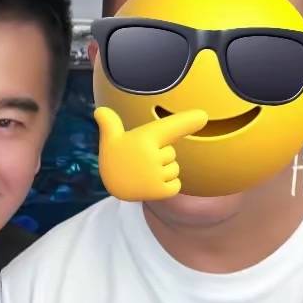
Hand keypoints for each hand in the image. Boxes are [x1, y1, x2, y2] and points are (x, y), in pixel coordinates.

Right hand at [93, 105, 207, 200]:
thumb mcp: (111, 138)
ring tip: (146, 173)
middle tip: (142, 161)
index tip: (204, 115)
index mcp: (145, 138)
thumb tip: (99, 110)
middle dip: (161, 158)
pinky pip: (176, 185)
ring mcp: (155, 174)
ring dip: (164, 172)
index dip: (187, 121)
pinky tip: (154, 184)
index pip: (170, 128)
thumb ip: (111, 123)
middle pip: (171, 154)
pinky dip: (169, 186)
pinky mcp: (158, 191)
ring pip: (174, 170)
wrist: (109, 187)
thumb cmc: (114, 158)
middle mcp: (151, 156)